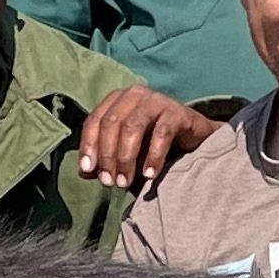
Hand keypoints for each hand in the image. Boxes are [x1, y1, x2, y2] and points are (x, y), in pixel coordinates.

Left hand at [80, 85, 217, 190]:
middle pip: (111, 123)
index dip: (88, 146)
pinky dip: (153, 156)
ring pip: (132, 126)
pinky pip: (161, 133)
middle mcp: (134, 95)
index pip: (94, 120)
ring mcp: (156, 100)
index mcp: (116, 100)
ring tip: (126, 182)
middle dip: (107, 156)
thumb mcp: (126, 154)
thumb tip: (85, 172)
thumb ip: (105, 161)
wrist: (193, 141)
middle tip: (111, 182)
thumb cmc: (153, 146)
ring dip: (126, 157)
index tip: (89, 171)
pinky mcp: (177, 112)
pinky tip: (149, 175)